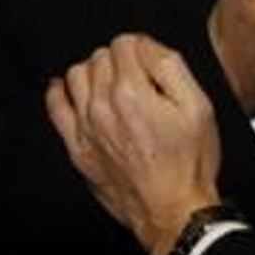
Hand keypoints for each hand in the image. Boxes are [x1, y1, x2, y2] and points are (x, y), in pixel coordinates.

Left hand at [47, 33, 221, 254]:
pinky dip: (60, 91)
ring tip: (113, 86)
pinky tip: (70, 90)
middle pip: (100, 56)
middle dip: (120, 60)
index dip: (142, 49)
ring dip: (94, 72)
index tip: (151, 63)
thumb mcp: (198, 106)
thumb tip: (148, 47)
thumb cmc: (188, 164)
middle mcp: (103, 107)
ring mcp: (86, 128)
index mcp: (133, 93)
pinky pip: (55, 107)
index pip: (126, 43)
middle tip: (140, 79)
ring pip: (76, 74)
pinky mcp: (77, 148)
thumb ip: (171, 66)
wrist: (174, 211)